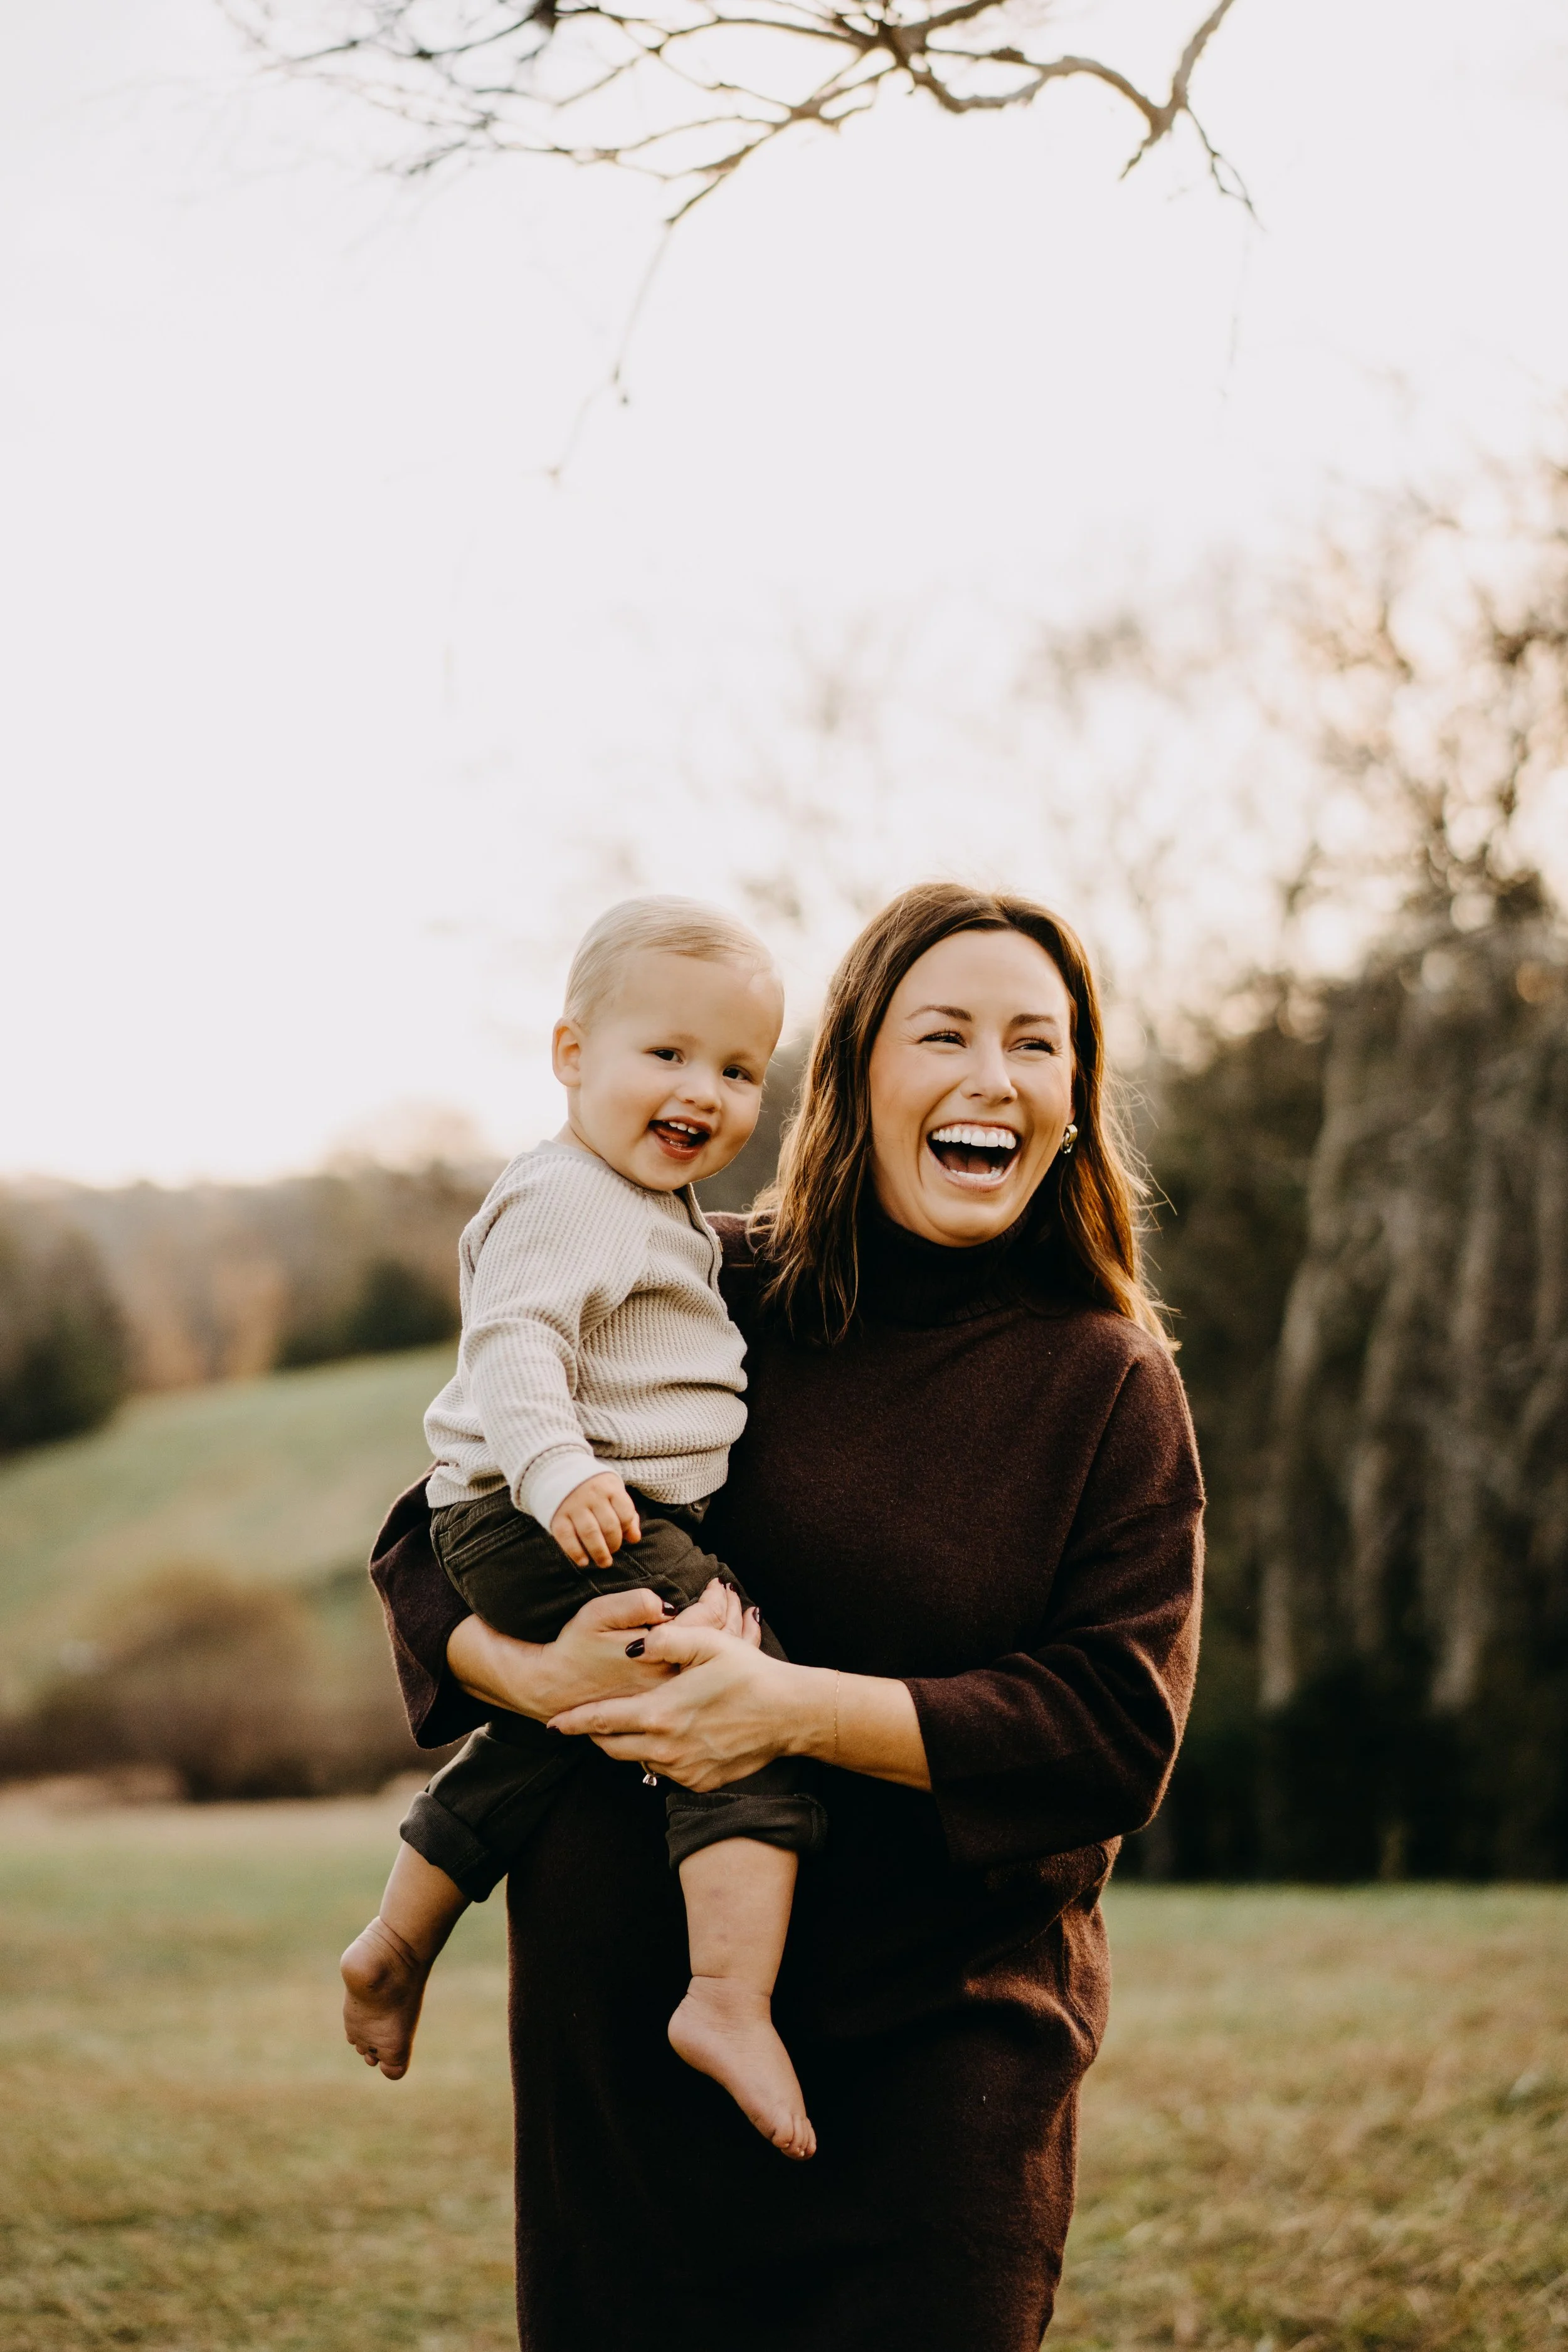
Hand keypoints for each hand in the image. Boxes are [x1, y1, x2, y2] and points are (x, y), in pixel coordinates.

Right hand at [445, 1577, 743, 1721]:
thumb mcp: (596, 1616)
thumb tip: (668, 1604)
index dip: (716, 1599)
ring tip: (743, 1617)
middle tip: (733, 1596)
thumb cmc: (575, 1649)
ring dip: (735, 1638)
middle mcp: (672, 1678)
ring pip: (717, 1666)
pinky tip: (730, 1649)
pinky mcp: (666, 1703)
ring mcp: (672, 1694)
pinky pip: (706, 1681)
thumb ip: (634, 1605)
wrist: (555, 1692)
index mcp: (659, 1654)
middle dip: (732, 1616)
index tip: (717, 1583)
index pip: (705, 1621)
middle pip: (720, 1645)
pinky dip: (723, 1662)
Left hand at [547, 1607, 815, 1790]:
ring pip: (639, 1759)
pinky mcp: (700, 1782)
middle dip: (596, 1734)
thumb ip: (665, 1640)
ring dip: (631, 1743)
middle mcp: (666, 1748)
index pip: (602, 1721)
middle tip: (591, 1719)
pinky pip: (667, 1771)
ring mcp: (684, 1770)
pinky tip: (676, 1734)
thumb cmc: (749, 1673)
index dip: (573, 1722)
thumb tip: (634, 1643)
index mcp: (661, 1712)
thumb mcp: (708, 1643)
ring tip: (640, 1721)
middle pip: (612, 1747)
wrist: (789, 1714)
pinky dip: (662, 1755)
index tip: (551, 1724)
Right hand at [551, 1471, 640, 1567]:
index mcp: (609, 1488)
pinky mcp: (557, 1516)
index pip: (625, 1513)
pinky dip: (576, 1552)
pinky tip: (584, 1561)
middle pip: (609, 1526)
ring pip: (590, 1533)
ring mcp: (573, 1505)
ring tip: (604, 1562)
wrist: (557, 1471)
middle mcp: (592, 1496)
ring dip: (599, 1552)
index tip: (623, 1536)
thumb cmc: (593, 1487)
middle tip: (612, 1551)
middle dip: (614, 1545)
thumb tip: (634, 1538)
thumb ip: (626, 1514)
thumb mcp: (613, 1492)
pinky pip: (567, 1538)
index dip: (626, 1529)